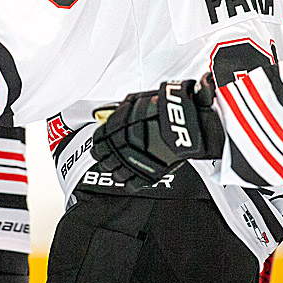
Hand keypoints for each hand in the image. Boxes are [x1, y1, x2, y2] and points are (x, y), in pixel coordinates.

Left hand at [91, 74, 225, 190]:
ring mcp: (134, 161)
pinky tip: (130, 179)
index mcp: (116, 126)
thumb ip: (122, 108)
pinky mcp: (148, 173)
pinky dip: (131, 182)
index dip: (99, 142)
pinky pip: (133, 183)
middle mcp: (121, 145)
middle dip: (104, 157)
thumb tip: (113, 111)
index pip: (99, 139)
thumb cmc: (165, 107)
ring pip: (116, 172)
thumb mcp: (138, 99)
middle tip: (105, 156)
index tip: (100, 143)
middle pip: (104, 157)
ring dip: (116, 169)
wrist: (184, 121)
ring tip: (117, 168)